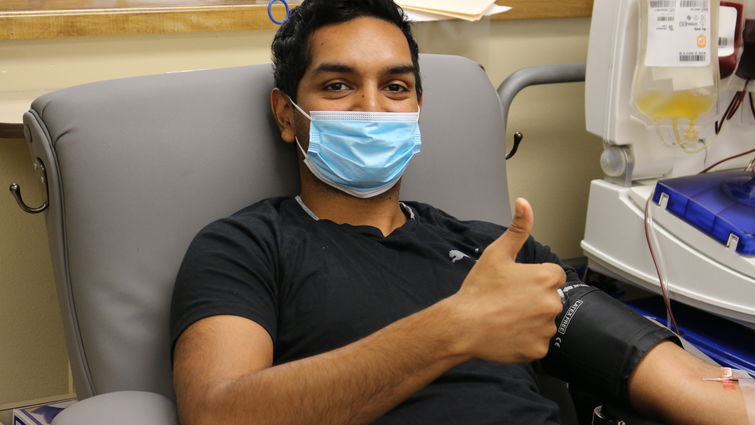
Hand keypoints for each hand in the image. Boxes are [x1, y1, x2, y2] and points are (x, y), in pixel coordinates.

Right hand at [449, 198, 565, 362]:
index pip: (552, 276)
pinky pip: (537, 342)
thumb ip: (517, 228)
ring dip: (530, 320)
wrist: (463, 325)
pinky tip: (507, 332)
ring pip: (544, 321)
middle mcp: (552, 303)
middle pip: (550, 298)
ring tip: (505, 317)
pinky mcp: (538, 349)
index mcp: (545, 278)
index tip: (516, 284)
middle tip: (507, 301)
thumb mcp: (497, 254)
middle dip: (533, 299)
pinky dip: (525, 339)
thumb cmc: (479, 290)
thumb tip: (525, 203)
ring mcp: (546, 328)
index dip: (533, 279)